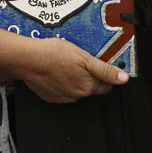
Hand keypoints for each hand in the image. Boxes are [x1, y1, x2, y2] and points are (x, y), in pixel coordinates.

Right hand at [13, 38, 128, 102]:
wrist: (28, 59)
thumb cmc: (54, 54)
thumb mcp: (85, 57)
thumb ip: (105, 70)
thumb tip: (123, 78)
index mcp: (88, 87)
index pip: (106, 86)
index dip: (105, 75)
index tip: (100, 65)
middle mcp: (77, 96)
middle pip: (91, 87)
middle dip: (89, 76)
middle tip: (80, 60)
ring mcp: (62, 97)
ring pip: (76, 89)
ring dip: (74, 78)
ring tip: (65, 63)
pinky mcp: (50, 96)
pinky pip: (61, 90)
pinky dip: (61, 82)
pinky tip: (56, 70)